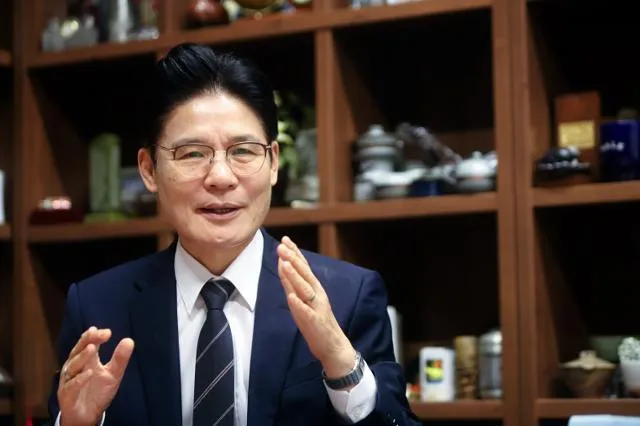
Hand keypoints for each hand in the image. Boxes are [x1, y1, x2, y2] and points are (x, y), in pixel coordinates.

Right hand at [57, 326, 133, 425]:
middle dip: (86, 341)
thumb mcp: (113, 374)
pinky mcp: (67, 395)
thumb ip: (120, 359)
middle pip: (78, 351)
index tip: (107, 332)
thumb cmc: (98, 392)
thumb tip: (129, 340)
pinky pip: (72, 386)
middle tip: (94, 332)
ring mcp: (69, 381)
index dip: (95, 336)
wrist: (88, 416)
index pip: (89, 344)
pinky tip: (89, 373)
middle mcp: (76, 368)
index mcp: (87, 361)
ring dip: (82, 357)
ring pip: (73, 366)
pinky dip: (79, 379)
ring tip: (92, 348)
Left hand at [277, 236, 356, 379]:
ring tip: (285, 264)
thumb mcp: (303, 299)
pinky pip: (306, 312)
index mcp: (314, 288)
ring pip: (304, 289)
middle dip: (293, 259)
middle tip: (282, 247)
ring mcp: (316, 308)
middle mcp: (316, 295)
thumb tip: (283, 264)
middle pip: (304, 274)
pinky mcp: (315, 323)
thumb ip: (294, 284)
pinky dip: (299, 304)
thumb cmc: (316, 321)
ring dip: (294, 276)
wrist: (333, 346)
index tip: (285, 239)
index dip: (295, 253)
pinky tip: (292, 297)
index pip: (303, 267)